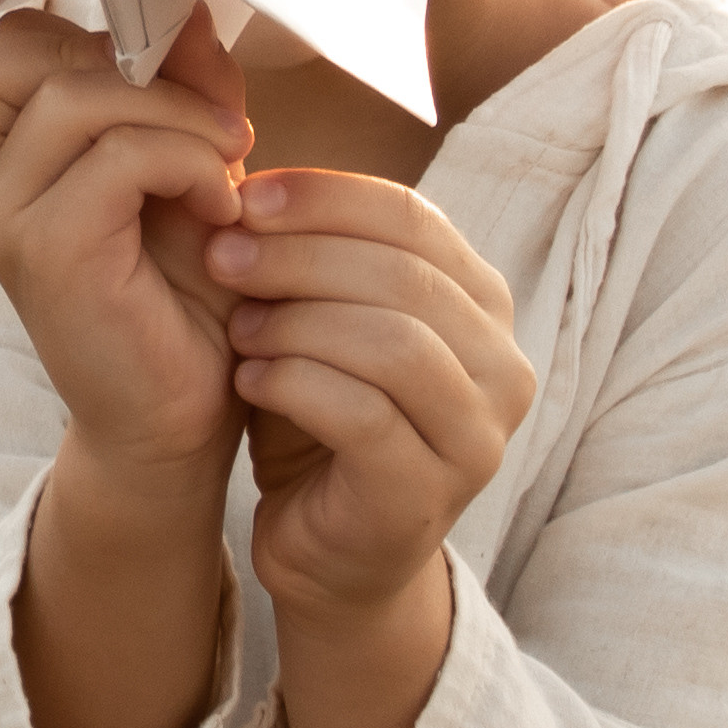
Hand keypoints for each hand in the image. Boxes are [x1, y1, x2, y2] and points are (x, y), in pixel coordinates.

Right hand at [0, 6, 253, 478]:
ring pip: (77, 95)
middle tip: (211, 119)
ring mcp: (4, 215)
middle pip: (19, 47)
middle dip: (131, 62)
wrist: (182, 419)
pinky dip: (187, 162)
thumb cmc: (187, 292)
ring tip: (227, 164)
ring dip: (177, 114)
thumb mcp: (192, 163)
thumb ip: (185, 86)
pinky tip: (221, 207)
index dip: (81, 30)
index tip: (166, 74)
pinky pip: (119, 157)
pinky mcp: (46, 251)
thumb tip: (193, 8)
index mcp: (2, 154)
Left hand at [205, 170, 533, 614]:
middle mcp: (505, 368)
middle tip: (223, 253)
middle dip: (302, 255)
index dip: (328, 197)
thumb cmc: (324, 424)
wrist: (331, 556)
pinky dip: (295, 384)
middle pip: (406, 276)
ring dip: (298, 322)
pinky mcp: (428, 494)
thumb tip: (245, 170)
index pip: (416, 221)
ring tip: (236, 325)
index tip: (247, 193)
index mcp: (485, 307)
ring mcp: (478, 438)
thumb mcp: (324, 324)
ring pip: (393, 343)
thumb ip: (315, 258)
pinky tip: (247, 379)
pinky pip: (364, 415)